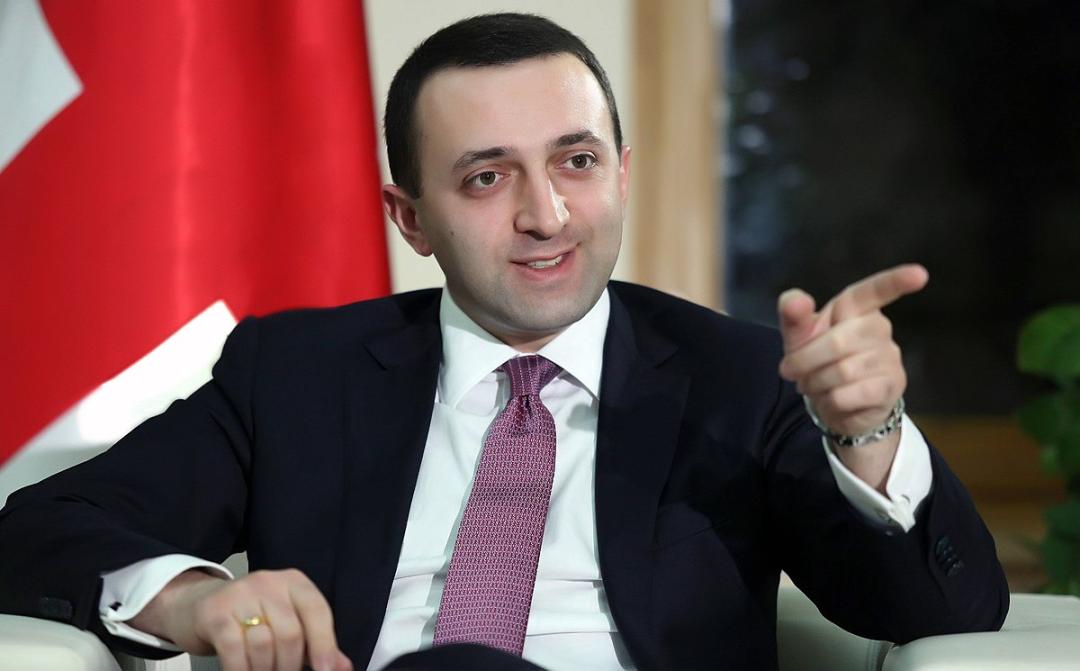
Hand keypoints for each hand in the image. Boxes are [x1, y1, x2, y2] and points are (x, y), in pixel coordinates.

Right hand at [130, 568, 352, 670]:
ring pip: (264, 644)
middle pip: (291, 633)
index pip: (318, 612)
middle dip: (290, 666)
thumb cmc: (248, 618)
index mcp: (293, 582)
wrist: (194, 605)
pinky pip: (235, 650)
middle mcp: (268, 582)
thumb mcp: (284, 623)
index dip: (325, 645)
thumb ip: (315, 644)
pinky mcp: (215, 612)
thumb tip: (343, 667)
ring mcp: (240, 595)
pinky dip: (242, 670)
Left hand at [777, 264, 927, 437]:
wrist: (836, 402)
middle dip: (805, 361)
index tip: (920, 274)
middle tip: (793, 371)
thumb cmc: (818, 358)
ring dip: (815, 383)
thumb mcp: (799, 337)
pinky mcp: (892, 386)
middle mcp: (879, 327)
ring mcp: (890, 357)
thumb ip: (793, 316)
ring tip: (813, 385)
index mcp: (856, 308)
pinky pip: (849, 395)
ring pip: (843, 372)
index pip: (875, 290)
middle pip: (839, 342)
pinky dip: (829, 401)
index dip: (896, 281)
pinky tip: (831, 399)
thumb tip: (795, 301)